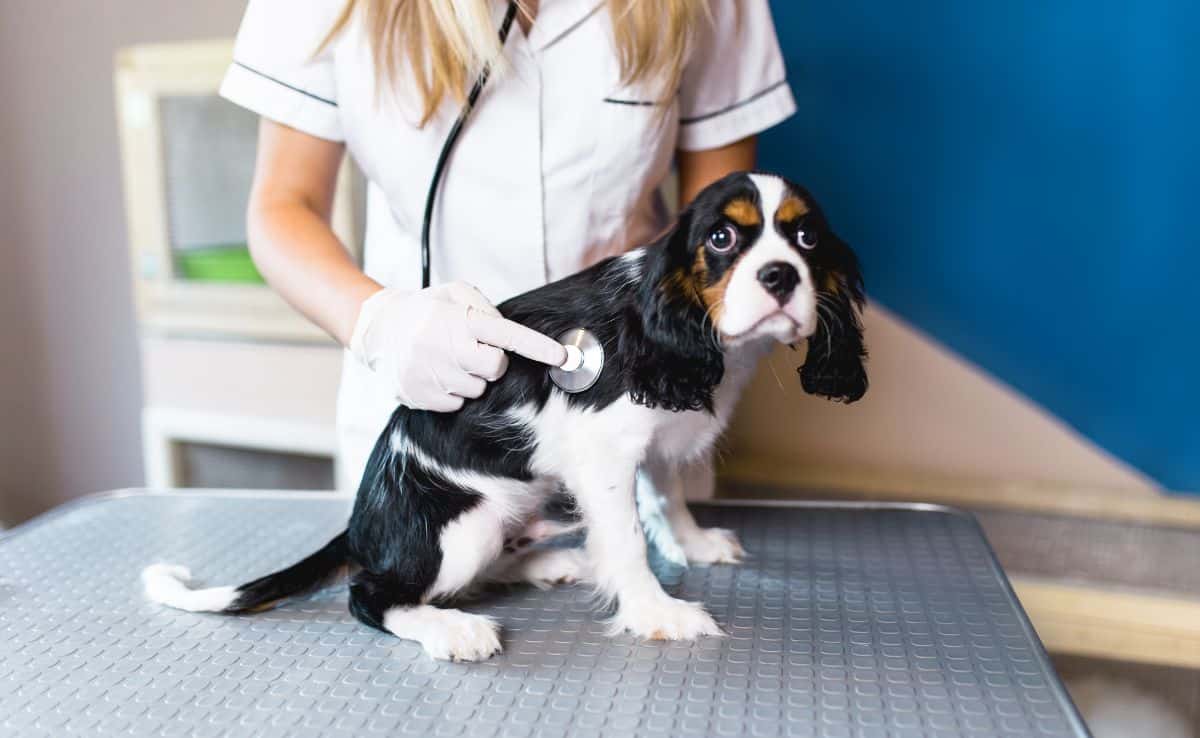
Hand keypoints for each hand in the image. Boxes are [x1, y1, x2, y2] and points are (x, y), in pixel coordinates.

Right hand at [349, 282, 565, 411]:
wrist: (379, 328)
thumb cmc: (427, 309)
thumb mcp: (456, 293)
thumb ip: (486, 309)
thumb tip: (509, 336)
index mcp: (460, 320)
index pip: (508, 335)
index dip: (538, 348)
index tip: (563, 356)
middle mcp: (446, 347)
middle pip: (495, 368)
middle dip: (491, 362)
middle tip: (471, 348)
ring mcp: (431, 373)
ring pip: (476, 389)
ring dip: (469, 377)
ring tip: (447, 359)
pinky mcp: (419, 395)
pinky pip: (455, 403)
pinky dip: (451, 392)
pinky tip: (436, 373)